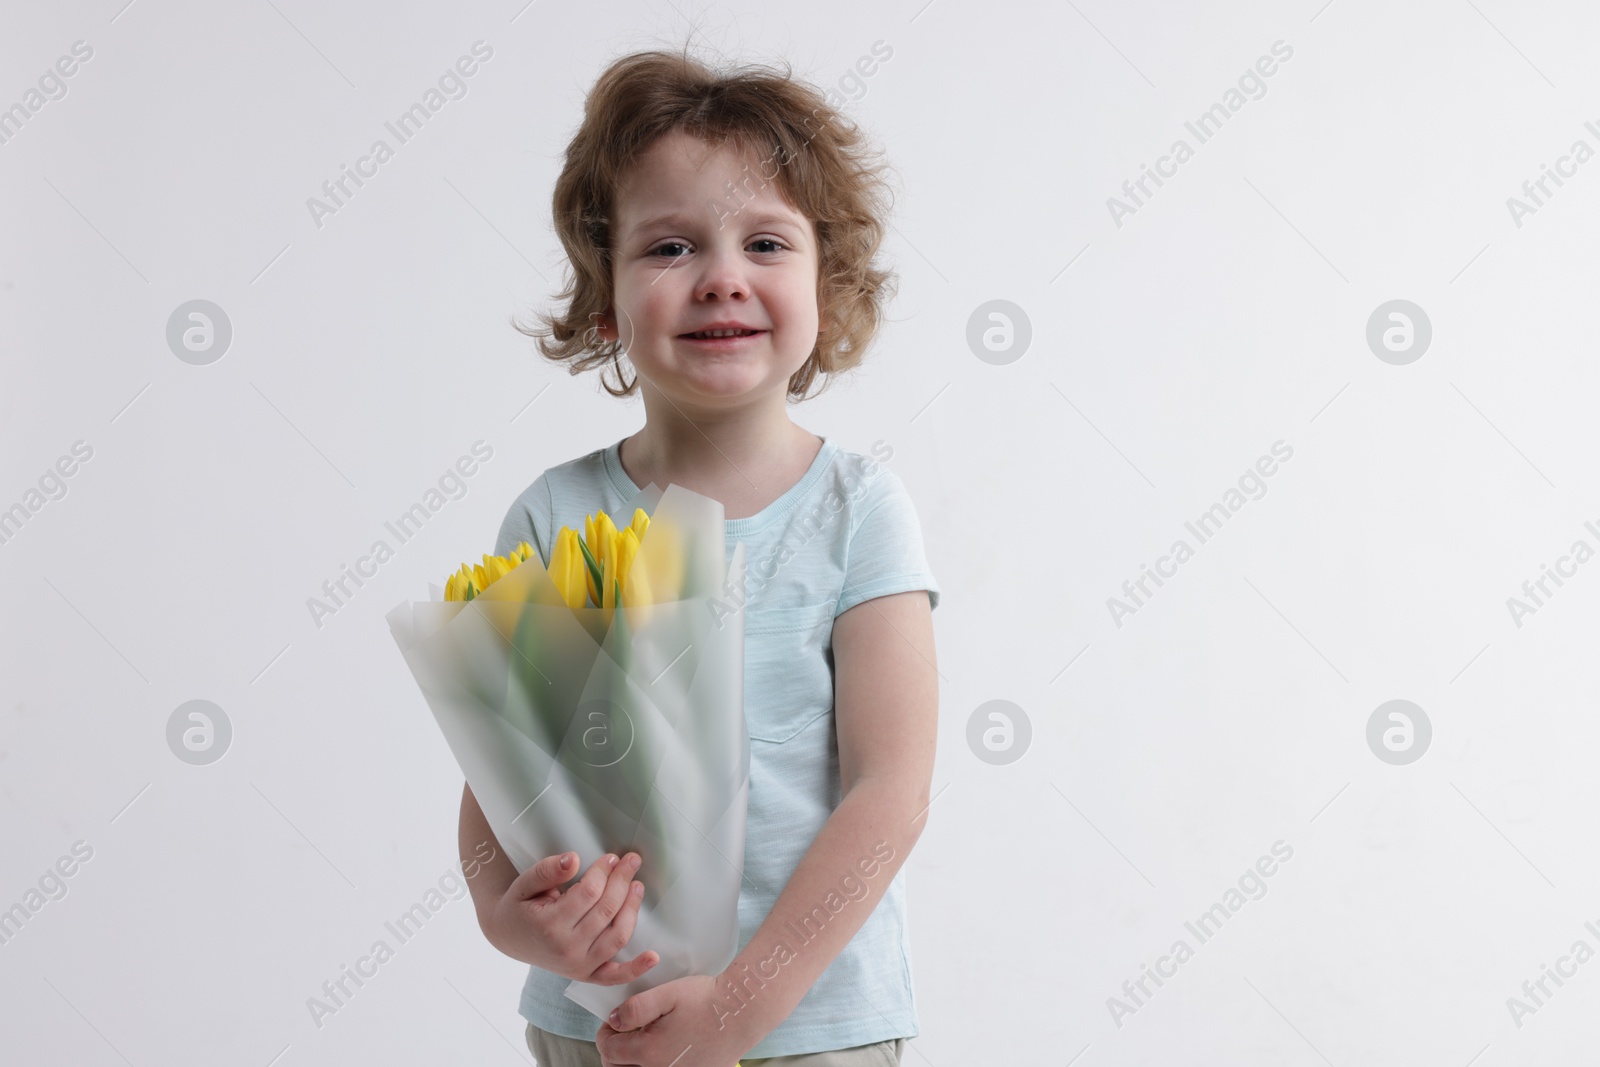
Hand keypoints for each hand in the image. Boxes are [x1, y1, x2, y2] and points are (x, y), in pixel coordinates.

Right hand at [483, 850, 658, 984]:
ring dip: (632, 909)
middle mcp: (566, 950)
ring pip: (617, 936)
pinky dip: (636, 969)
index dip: (603, 871)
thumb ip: (547, 870)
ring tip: (638, 885)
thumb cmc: (519, 906)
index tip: (610, 857)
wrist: (508, 936)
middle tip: (631, 860)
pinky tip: (654, 956)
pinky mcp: (586, 975)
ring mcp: (579, 966)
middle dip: (622, 881)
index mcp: (549, 925)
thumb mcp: (524, 883)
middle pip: (606, 910)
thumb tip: (574, 859)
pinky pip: (615, 976)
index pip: (588, 893)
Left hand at [595, 973, 755, 1066]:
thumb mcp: (666, 994)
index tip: (614, 1020)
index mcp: (649, 1052)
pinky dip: (657, 1064)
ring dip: (633, 1061)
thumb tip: (614, 1021)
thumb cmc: (707, 1000)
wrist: (742, 1012)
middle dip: (615, 1051)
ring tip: (644, 1039)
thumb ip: (635, 1008)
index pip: (608, 1051)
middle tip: (624, 1032)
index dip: (605, 1033)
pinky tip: (666, 1047)